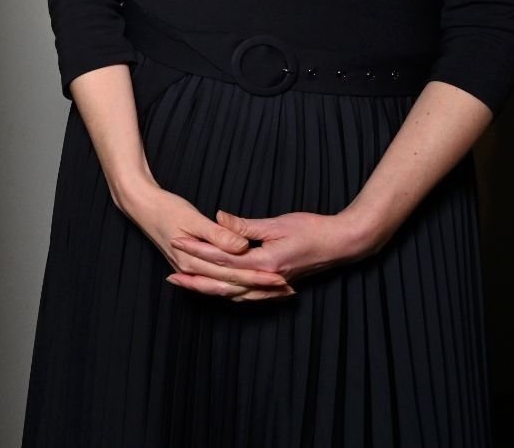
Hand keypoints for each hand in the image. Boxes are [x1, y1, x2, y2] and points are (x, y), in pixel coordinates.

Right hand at [115, 182, 293, 300]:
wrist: (141, 205)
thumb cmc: (166, 207)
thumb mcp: (192, 217)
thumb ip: (218, 234)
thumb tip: (241, 247)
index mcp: (193, 260)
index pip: (232, 273)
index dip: (258, 277)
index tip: (281, 277)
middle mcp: (191, 270)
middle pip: (232, 285)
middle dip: (260, 288)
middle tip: (287, 289)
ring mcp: (189, 271)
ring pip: (225, 290)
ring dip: (250, 291)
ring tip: (275, 292)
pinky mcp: (190, 267)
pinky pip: (216, 285)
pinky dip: (235, 287)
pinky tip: (248, 286)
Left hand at [174, 208, 381, 288]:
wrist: (343, 244)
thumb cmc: (313, 230)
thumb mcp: (277, 223)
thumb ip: (245, 226)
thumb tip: (218, 217)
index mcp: (265, 263)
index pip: (222, 259)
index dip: (197, 250)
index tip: (176, 241)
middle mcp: (267, 279)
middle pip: (223, 283)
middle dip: (196, 279)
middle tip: (170, 276)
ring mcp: (273, 285)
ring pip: (235, 293)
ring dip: (210, 290)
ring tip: (187, 285)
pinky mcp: (278, 284)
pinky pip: (249, 295)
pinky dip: (231, 294)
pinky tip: (219, 291)